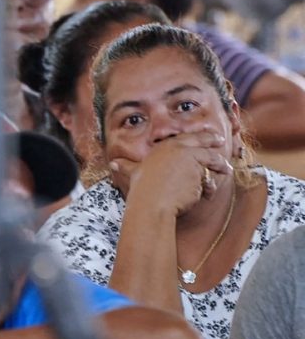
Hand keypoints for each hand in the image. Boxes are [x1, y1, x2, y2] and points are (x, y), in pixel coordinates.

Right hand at [110, 128, 232, 215]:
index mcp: (164, 146)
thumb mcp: (132, 173)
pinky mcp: (200, 173)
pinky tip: (210, 193)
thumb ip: (125, 166)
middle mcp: (179, 148)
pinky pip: (210, 179)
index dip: (199, 136)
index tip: (209, 137)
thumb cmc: (141, 189)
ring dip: (220, 165)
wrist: (152, 202)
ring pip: (211, 160)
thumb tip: (112, 164)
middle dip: (213, 141)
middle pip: (203, 142)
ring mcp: (191, 159)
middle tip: (221, 141)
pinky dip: (211, 186)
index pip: (186, 137)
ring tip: (226, 170)